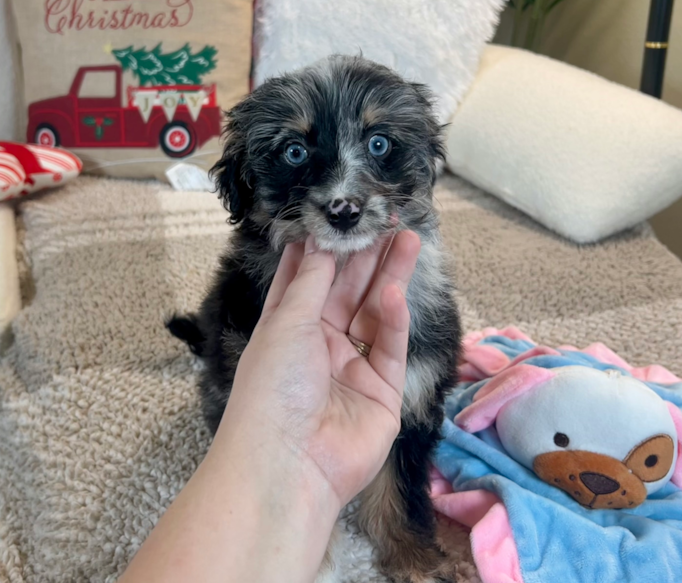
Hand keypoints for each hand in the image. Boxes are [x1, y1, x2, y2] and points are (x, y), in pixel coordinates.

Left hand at [215, 230, 421, 507]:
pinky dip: (395, 319)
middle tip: (390, 220)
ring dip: (390, 277)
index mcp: (287, 328)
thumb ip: (313, 281)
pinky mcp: (383, 392)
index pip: (309, 279)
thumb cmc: (272, 389)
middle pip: (348, 290)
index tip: (345, 215)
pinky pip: (390, 348)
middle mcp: (320, 345)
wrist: (288, 465)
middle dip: (367, 255)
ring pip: (375, 313)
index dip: (328, 248)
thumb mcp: (285, 324)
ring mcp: (353, 369)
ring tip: (409, 238)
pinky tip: (397, 291)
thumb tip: (322, 241)